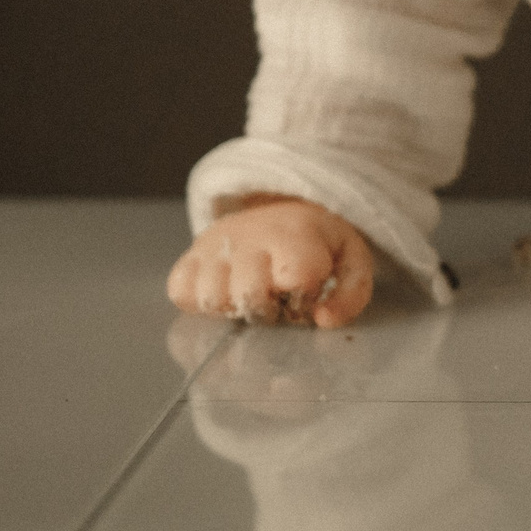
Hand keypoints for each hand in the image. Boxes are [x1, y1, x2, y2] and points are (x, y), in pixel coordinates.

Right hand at [167, 195, 374, 327]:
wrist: (275, 210)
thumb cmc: (314, 246)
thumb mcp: (350, 262)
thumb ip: (351, 295)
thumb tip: (323, 320)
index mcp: (295, 233)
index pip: (298, 274)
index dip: (303, 295)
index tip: (305, 291)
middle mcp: (249, 236)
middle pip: (249, 294)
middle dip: (266, 308)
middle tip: (275, 297)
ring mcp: (213, 246)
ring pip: (211, 299)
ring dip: (232, 307)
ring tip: (249, 294)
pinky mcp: (188, 256)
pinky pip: (179, 293)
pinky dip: (198, 302)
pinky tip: (223, 292)